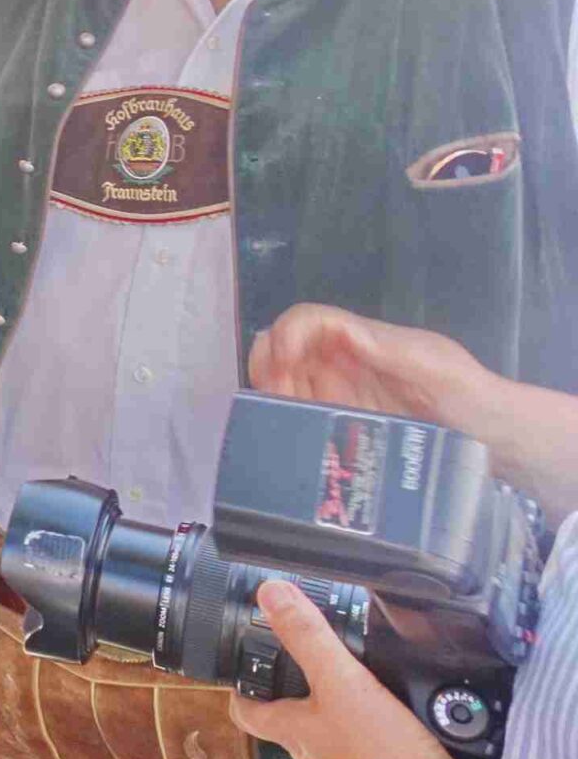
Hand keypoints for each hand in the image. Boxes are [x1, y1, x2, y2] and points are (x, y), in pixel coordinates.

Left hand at [230, 580, 463, 758]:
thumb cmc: (381, 754)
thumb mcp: (342, 683)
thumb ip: (308, 638)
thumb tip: (269, 593)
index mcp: (293, 732)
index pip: (248, 712)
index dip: (239, 689)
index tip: (240, 664)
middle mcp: (316, 756)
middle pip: (290, 720)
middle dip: (293, 689)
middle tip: (305, 655)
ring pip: (332, 734)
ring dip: (337, 707)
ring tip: (354, 674)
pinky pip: (371, 748)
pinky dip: (376, 727)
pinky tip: (398, 713)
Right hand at [250, 304, 496, 426]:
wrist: (490, 437)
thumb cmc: (467, 394)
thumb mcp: (435, 367)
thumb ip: (390, 349)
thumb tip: (341, 333)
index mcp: (360, 338)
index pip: (307, 320)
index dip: (287, 332)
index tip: (284, 360)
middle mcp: (341, 361)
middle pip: (282, 347)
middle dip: (267, 364)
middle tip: (274, 395)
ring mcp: (337, 393)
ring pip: (281, 380)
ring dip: (269, 393)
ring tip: (282, 418)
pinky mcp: (337, 424)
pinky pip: (296, 414)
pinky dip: (281, 418)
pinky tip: (290, 434)